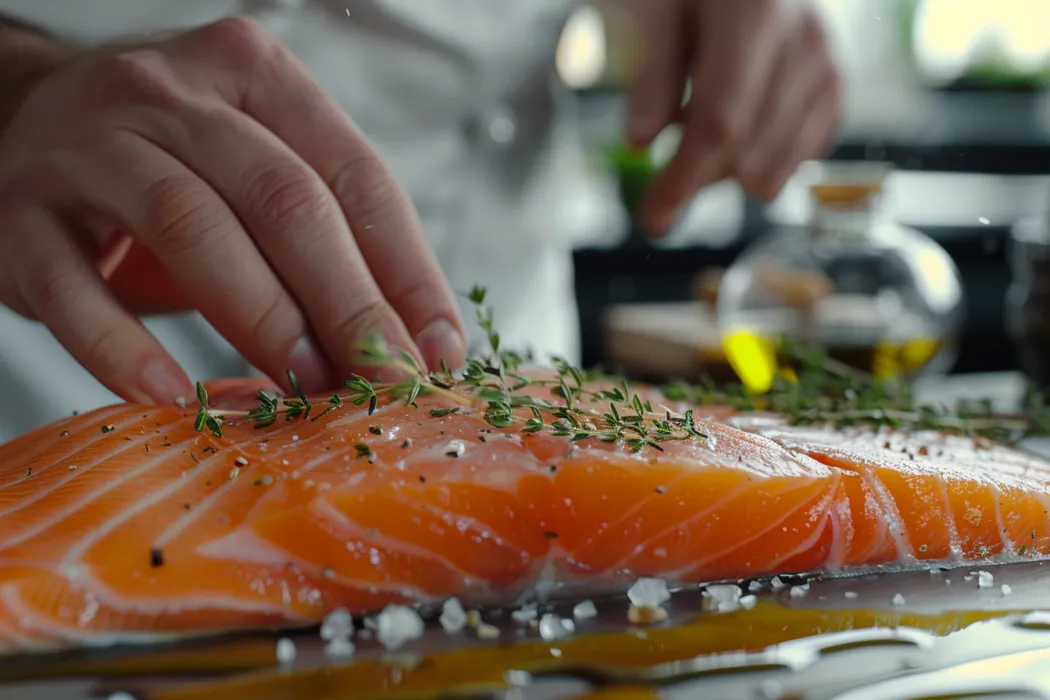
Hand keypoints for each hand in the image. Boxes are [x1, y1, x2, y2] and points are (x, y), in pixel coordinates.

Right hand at [0, 17, 466, 403]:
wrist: (20, 122)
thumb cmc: (173, 167)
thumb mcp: (258, 174)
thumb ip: (330, 240)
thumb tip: (413, 346)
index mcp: (255, 75)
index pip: (354, 175)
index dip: (406, 269)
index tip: (437, 350)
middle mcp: (173, 94)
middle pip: (284, 199)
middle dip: (346, 302)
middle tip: (384, 382)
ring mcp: (88, 145)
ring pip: (191, 226)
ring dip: (261, 318)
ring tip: (305, 388)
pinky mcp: (18, 211)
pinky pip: (72, 286)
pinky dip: (123, 348)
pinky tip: (172, 396)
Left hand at [619, 0, 841, 232]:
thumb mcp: (652, 6)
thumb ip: (649, 71)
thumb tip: (641, 140)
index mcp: (757, 11)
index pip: (722, 121)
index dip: (684, 178)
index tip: (653, 217)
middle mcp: (806, 38)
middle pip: (749, 154)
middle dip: (697, 178)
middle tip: (662, 167)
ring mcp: (826, 63)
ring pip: (774, 167)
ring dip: (725, 168)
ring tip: (695, 122)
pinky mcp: (833, 85)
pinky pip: (795, 158)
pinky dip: (756, 157)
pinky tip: (733, 124)